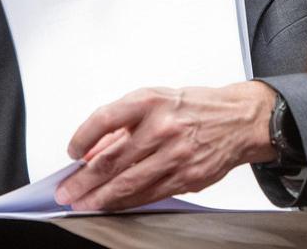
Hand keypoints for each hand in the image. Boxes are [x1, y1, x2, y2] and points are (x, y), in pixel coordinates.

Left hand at [55, 81, 277, 211]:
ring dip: (100, 197)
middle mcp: (163, 127)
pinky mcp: (187, 177)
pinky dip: (126, 202)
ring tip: (82, 203)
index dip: (82, 137)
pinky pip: (149, 195)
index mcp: (151, 101)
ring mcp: (176, 154)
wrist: (239, 120)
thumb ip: (121, 125)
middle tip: (66, 191)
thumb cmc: (195, 108)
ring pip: (129, 183)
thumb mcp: (156, 101)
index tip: (71, 152)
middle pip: (113, 160)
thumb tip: (91, 149)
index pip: (105, 119)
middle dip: (84, 180)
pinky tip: (112, 204)